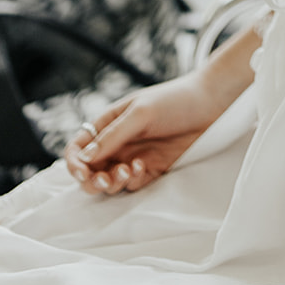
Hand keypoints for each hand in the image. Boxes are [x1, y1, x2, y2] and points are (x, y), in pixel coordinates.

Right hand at [64, 69, 224, 195]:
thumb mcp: (140, 113)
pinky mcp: (151, 169)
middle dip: (92, 180)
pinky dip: (132, 182)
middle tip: (105, 179)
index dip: (74, 163)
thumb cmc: (173, 100)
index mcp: (108, 123)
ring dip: (112, 182)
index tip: (83, 173)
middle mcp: (117, 142)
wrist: (210, 104)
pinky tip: (142, 167)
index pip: (79, 147)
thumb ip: (113, 135)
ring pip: (109, 181)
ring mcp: (133, 156)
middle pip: (90, 170)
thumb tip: (84, 158)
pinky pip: (132, 185)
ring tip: (127, 172)